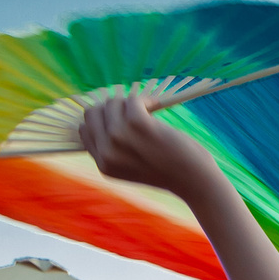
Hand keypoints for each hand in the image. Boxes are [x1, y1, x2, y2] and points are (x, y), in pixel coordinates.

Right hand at [80, 95, 225, 198]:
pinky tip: (155, 105)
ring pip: (112, 103)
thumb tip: (102, 115)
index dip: (101, 120)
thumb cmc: (168, 172)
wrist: (194, 181)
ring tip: (148, 113)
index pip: (84, 130)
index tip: (120, 120)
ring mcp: (119, 137)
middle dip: (112, 109)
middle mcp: (107, 152)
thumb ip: (114, 150)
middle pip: (93, 113)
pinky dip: (144, 99)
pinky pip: (132, 99)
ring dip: (130, 104)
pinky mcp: (138, 124)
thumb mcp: (132, 166)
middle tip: (134, 114)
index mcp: (103, 164)